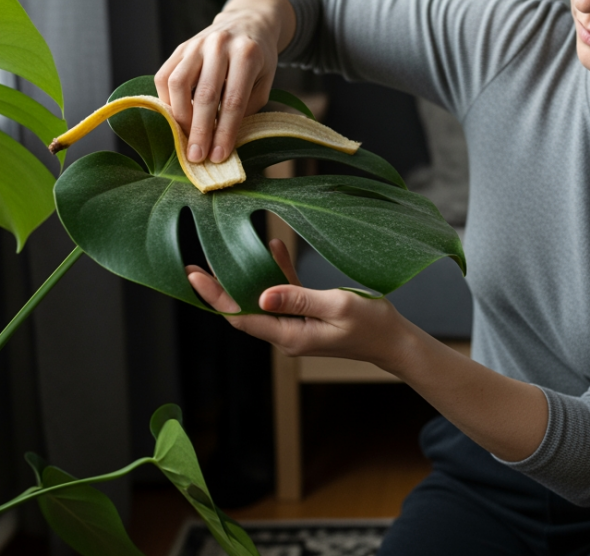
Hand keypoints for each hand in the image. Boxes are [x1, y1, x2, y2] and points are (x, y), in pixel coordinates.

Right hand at [154, 0, 293, 163]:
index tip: (219, 156)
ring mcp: (196, 44)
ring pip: (178, 84)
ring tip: (184, 138)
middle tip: (196, 157)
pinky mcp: (180, 47)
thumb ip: (248, 107)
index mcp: (247, 54)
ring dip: (179, 117)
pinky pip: (164, 76)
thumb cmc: (258, 59)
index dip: (225, 132)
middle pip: (205, 95)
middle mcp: (219, 45)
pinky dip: (167, 100)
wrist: (247, 22)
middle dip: (200, 131)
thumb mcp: (265, 81)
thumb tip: (224, 139)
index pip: (234, 101)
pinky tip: (175, 117)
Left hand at [185, 239, 416, 367]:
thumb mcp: (336, 306)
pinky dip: (278, 275)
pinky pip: (285, 295)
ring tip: (224, 256)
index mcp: (291, 336)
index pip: (242, 317)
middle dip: (220, 290)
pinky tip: (274, 250)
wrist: (394, 340)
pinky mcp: (308, 317)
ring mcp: (297, 327)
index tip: (195, 277)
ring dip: (246, 279)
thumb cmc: (371, 324)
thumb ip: (298, 299)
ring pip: (262, 302)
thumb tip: (261, 296)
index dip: (216, 298)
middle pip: (245, 311)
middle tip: (195, 268)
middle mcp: (288, 335)